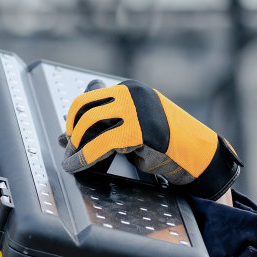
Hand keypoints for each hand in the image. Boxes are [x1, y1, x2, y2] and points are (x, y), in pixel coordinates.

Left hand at [59, 81, 240, 200]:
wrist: (195, 156)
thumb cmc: (161, 144)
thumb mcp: (128, 128)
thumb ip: (102, 126)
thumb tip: (62, 134)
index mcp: (129, 89)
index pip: (89, 98)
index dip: (73, 119)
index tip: (68, 136)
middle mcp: (132, 94)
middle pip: (84, 107)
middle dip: (72, 131)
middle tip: (68, 149)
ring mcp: (137, 109)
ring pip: (90, 123)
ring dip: (75, 144)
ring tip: (70, 160)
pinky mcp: (139, 129)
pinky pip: (100, 143)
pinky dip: (83, 157)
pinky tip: (75, 166)